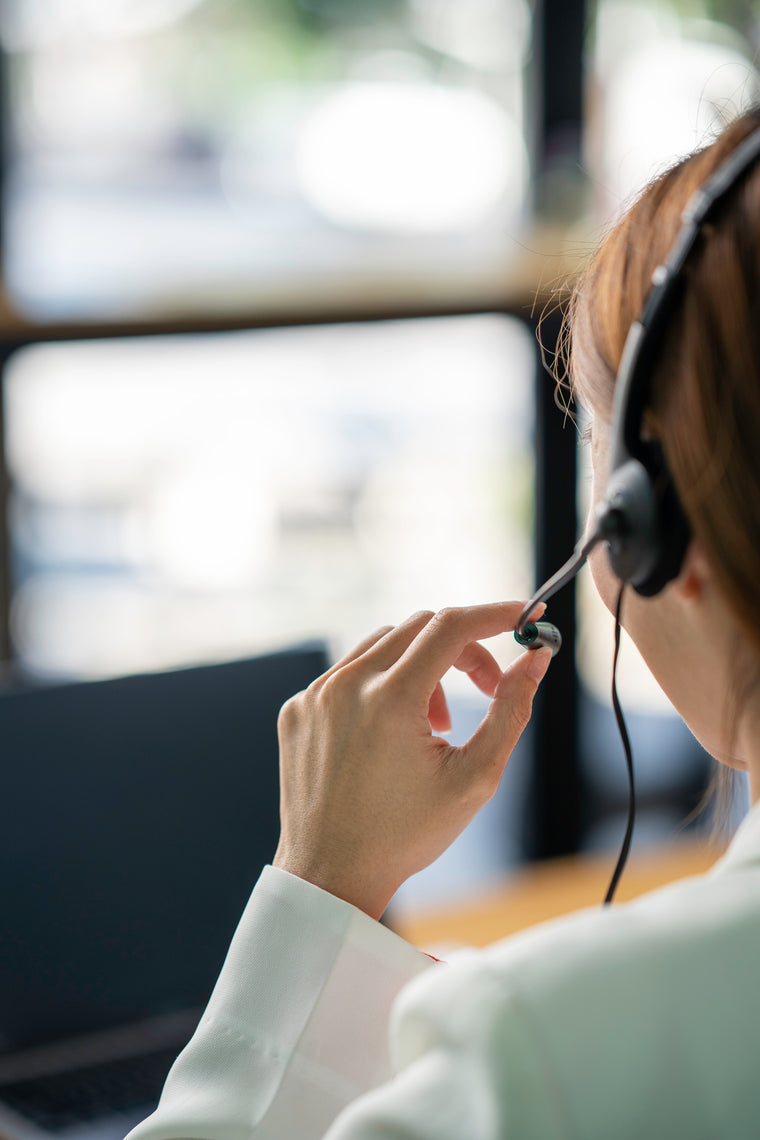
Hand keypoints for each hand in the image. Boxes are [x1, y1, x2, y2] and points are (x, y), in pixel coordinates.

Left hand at [273, 603, 551, 918]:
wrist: (331, 875)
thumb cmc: (406, 834)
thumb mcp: (475, 777)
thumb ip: (511, 710)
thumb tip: (536, 659)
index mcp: (390, 698)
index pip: (451, 626)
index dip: (495, 614)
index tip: (524, 617)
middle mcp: (346, 685)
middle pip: (420, 628)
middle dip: (463, 650)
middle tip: (486, 690)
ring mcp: (314, 695)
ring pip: (383, 646)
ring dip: (421, 669)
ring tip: (434, 728)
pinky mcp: (297, 710)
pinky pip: (348, 673)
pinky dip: (381, 686)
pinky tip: (390, 737)